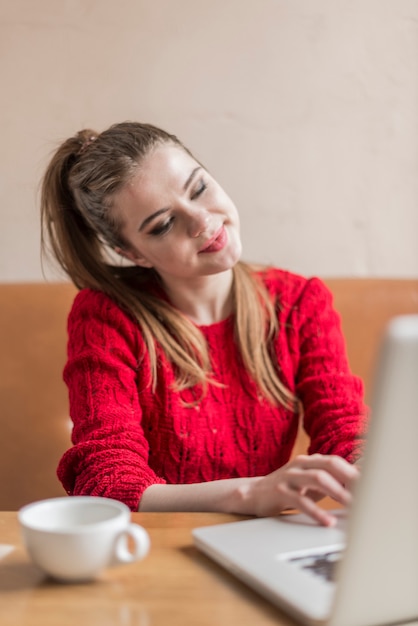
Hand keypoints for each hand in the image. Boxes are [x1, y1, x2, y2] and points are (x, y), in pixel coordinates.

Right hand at [241, 454, 359, 525]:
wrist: (253, 494)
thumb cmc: (289, 489)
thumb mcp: (312, 482)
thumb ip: (334, 481)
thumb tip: (362, 482)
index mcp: (310, 460)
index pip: (337, 462)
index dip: (355, 473)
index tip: (372, 486)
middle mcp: (301, 464)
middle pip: (330, 465)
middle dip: (350, 479)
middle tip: (367, 494)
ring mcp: (289, 477)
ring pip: (317, 478)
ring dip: (338, 492)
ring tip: (353, 506)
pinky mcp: (279, 491)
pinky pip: (301, 500)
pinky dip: (316, 512)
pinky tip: (328, 522)